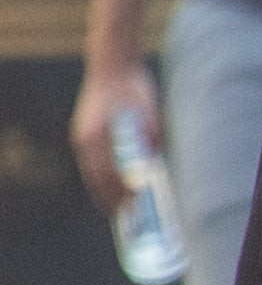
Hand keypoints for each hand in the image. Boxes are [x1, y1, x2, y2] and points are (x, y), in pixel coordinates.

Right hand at [68, 60, 150, 216]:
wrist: (115, 67)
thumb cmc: (135, 90)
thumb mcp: (149, 116)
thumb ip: (150, 141)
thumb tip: (155, 168)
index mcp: (99, 135)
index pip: (109, 173)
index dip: (122, 191)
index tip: (136, 205)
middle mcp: (86, 139)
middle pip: (97, 178)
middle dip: (112, 199)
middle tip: (129, 218)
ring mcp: (83, 137)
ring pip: (92, 173)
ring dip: (106, 193)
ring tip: (121, 211)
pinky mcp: (85, 135)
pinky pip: (93, 164)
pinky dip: (103, 179)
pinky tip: (116, 190)